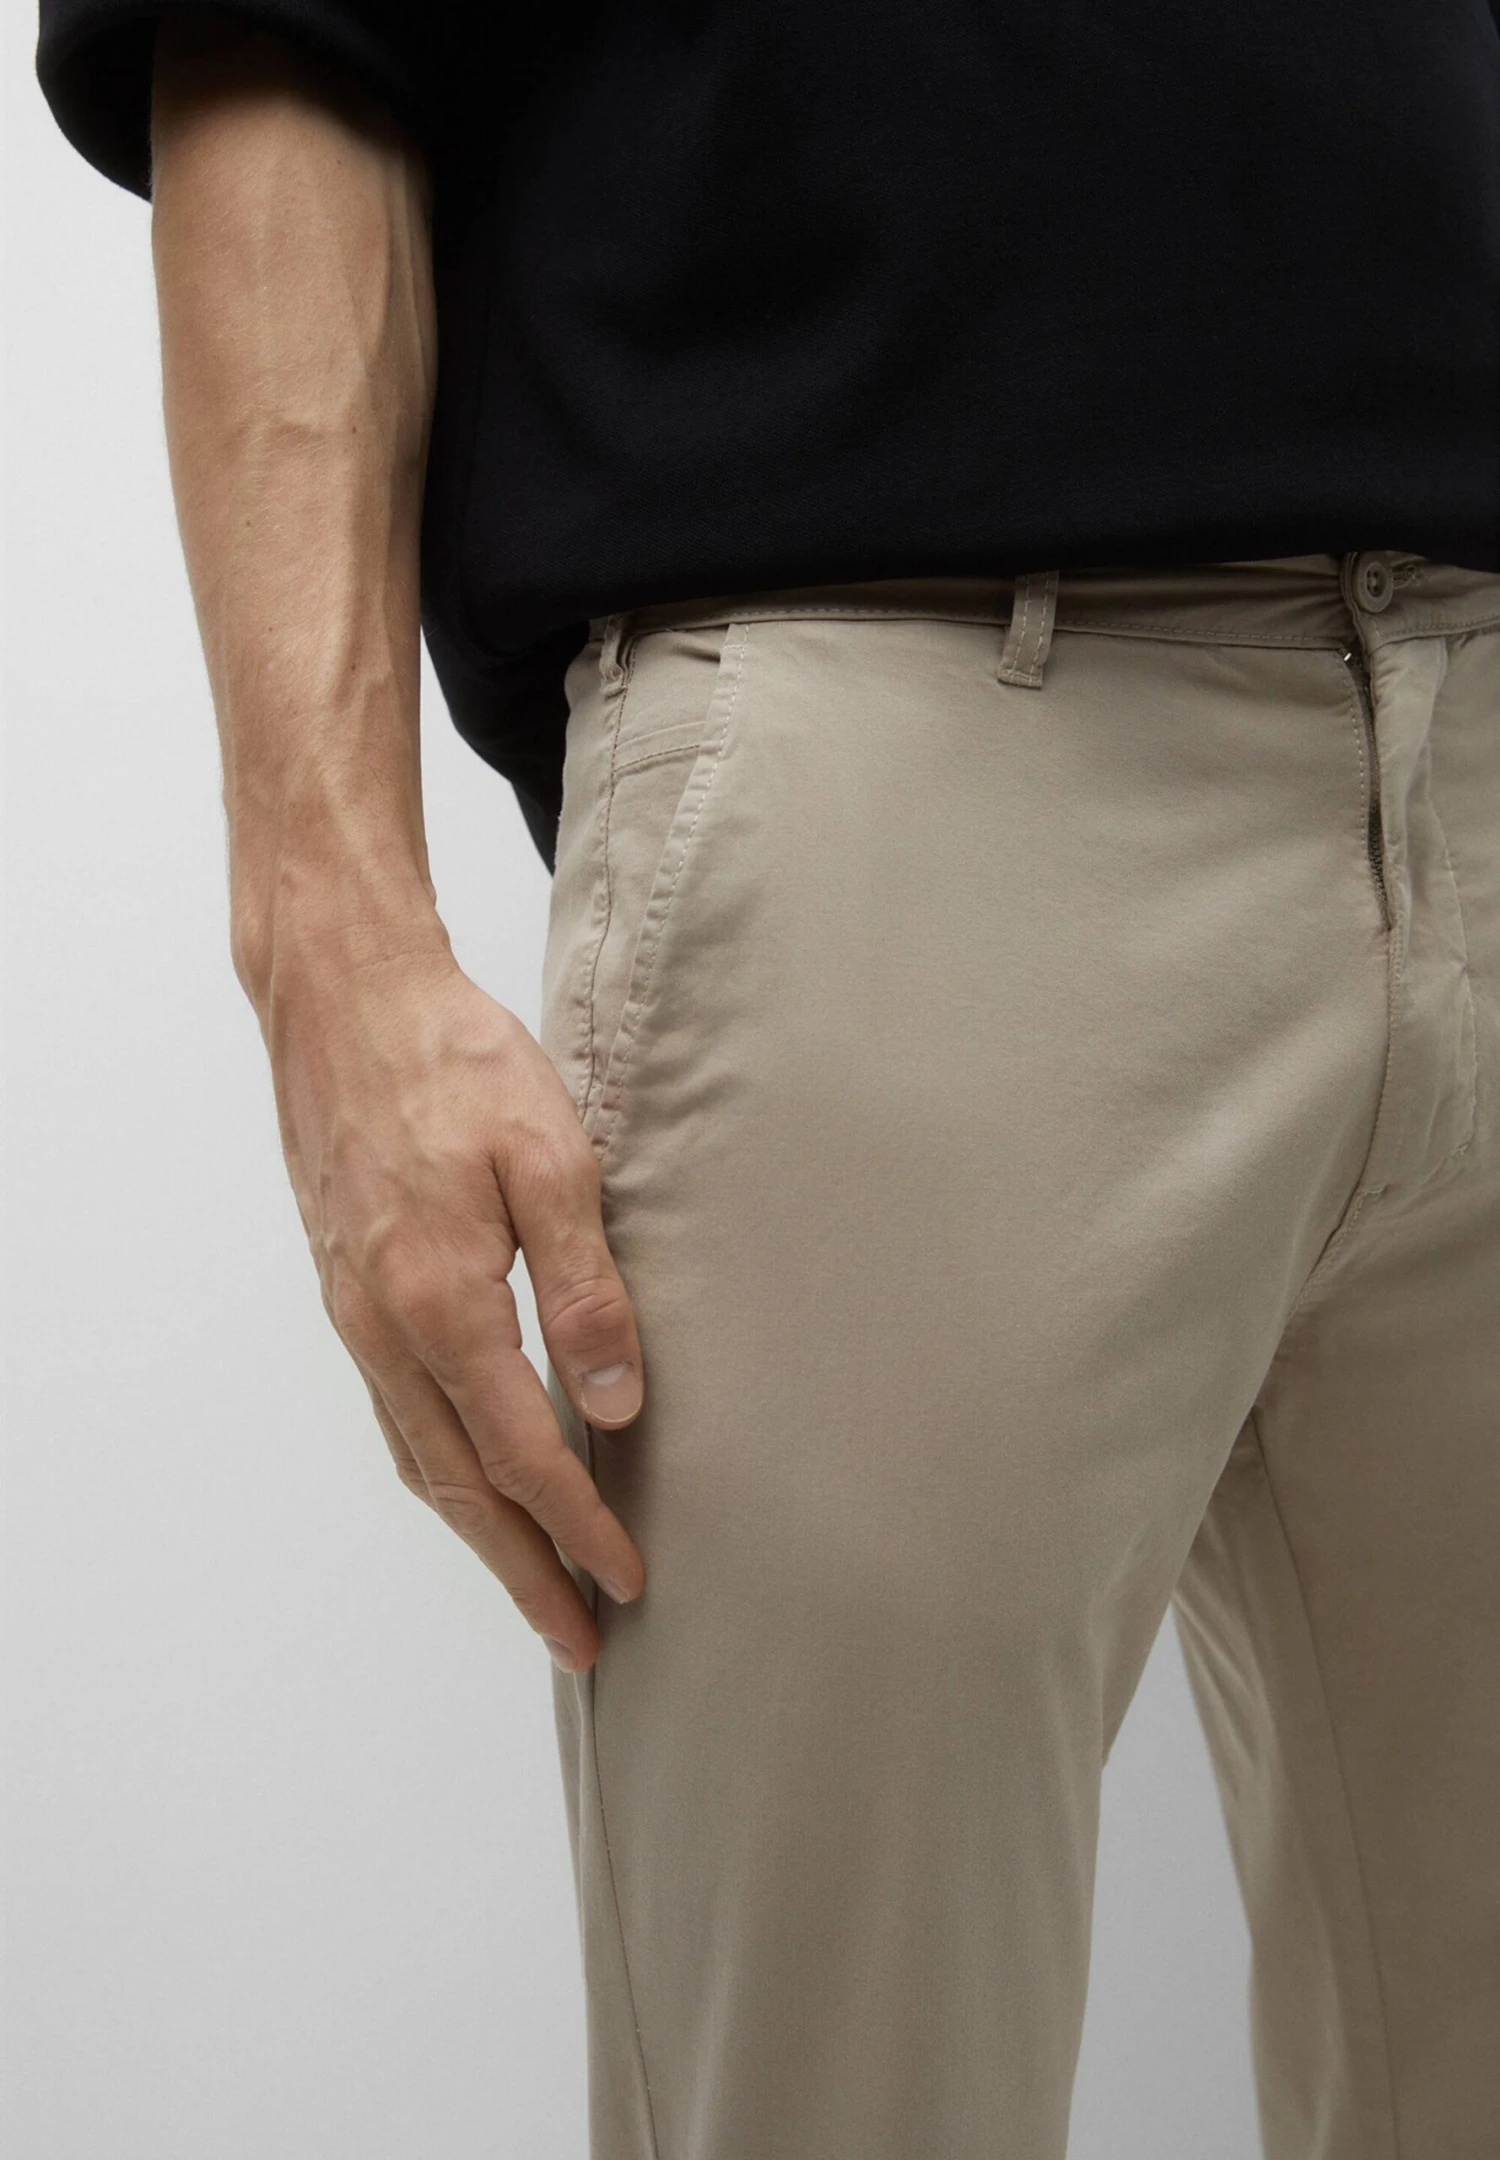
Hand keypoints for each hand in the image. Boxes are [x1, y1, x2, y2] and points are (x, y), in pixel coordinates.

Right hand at [262, 939, 645, 1671]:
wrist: (344, 1000)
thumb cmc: (453, 1061)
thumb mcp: (551, 1157)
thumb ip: (585, 1285)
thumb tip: (616, 1400)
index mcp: (442, 1302)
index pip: (522, 1452)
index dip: (577, 1526)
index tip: (625, 1581)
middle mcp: (386, 1328)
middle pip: (460, 1486)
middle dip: (522, 1571)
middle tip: (577, 1639)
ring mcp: (356, 1316)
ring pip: (419, 1458)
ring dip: (479, 1533)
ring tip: (533, 1583)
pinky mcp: (348, 1292)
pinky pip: (397, 1413)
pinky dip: (442, 1471)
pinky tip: (474, 1479)